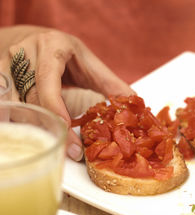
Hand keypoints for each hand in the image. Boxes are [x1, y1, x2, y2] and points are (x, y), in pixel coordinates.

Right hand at [0, 27, 133, 160]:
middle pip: (31, 99)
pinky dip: (18, 123)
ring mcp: (6, 65)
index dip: (56, 110)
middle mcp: (25, 54)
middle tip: (70, 152)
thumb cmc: (66, 53)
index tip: (69, 131)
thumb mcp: (90, 64)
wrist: (36, 38)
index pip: (48, 83)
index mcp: (51, 47)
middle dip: (50, 128)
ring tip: (53, 149)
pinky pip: (5, 106)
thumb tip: (136, 104)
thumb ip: (112, 84)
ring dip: (32, 129)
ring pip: (13, 105)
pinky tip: (35, 138)